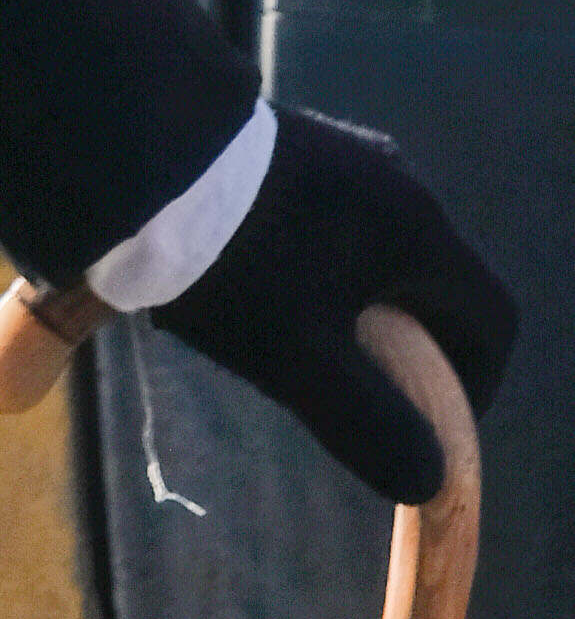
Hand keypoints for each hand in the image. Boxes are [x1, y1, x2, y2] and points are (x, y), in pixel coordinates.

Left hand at [152, 107, 516, 502]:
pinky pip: (323, 225)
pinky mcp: (283, 145)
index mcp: (417, 226)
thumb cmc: (229, 258)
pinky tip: (237, 288)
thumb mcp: (302, 361)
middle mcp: (392, 179)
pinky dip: (304, 273)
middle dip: (397, 354)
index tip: (424, 429)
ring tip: (277, 346)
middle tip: (341, 396)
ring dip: (343, 314)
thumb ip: (375, 429)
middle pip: (428, 291)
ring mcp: (338, 153)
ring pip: (370, 260)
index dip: (473, 388)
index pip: (490, 319)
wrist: (129, 141)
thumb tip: (427, 477)